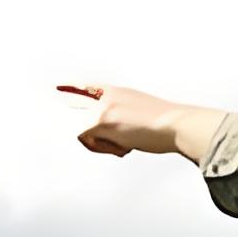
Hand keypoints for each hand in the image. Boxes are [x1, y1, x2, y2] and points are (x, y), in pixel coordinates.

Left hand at [59, 84, 215, 160]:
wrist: (179, 125)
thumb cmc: (169, 126)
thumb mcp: (146, 113)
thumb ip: (127, 118)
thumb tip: (120, 136)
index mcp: (120, 92)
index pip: (89, 87)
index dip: (72, 87)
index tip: (58, 88)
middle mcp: (109, 95)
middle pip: (73, 102)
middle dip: (66, 114)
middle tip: (62, 119)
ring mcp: (104, 107)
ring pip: (81, 128)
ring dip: (99, 143)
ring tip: (123, 146)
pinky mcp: (103, 121)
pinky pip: (87, 138)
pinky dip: (103, 148)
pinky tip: (124, 149)